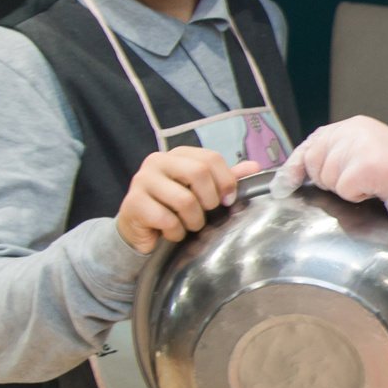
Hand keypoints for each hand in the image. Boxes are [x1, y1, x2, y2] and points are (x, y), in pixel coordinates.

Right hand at [117, 146, 237, 253]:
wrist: (141, 232)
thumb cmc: (175, 209)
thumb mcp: (204, 192)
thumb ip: (226, 178)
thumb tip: (254, 167)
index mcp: (178, 155)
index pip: (211, 158)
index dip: (226, 181)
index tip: (228, 200)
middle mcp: (157, 161)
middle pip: (198, 173)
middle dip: (210, 200)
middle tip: (206, 213)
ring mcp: (142, 181)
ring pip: (184, 200)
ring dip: (194, 221)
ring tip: (188, 225)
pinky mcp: (133, 203)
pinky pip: (167, 220)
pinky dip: (176, 232)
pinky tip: (171, 232)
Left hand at [274, 116, 387, 222]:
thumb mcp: (367, 149)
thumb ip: (339, 152)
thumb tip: (304, 169)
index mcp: (351, 126)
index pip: (312, 142)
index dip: (296, 163)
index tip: (284, 181)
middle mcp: (350, 132)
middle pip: (313, 161)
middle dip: (326, 178)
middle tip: (354, 180)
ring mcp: (355, 149)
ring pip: (326, 178)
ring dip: (344, 188)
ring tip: (368, 182)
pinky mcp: (361, 168)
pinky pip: (343, 190)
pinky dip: (356, 195)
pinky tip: (372, 188)